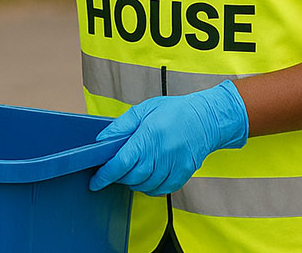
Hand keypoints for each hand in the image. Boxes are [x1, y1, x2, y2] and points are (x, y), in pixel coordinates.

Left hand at [88, 80, 248, 195]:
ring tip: (130, 170)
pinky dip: (148, 188)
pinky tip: (146, 177)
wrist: (206, 118)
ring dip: (132, 182)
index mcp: (149, 135)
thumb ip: (121, 126)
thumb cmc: (174, 111)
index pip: (122, 162)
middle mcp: (162, 153)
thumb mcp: (144, 109)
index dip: (105, 175)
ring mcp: (174, 166)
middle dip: (118, 177)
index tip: (95, 181)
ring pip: (145, 185)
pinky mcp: (183, 175)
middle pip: (132, 177)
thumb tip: (102, 140)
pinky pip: (160, 190)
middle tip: (113, 170)